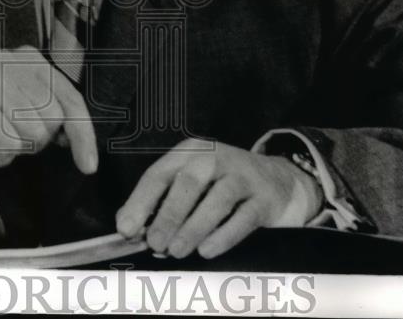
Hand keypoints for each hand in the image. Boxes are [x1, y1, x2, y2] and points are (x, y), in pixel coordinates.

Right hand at [0, 45, 96, 181]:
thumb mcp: (20, 111)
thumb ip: (51, 115)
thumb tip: (81, 140)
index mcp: (27, 58)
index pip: (71, 99)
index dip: (84, 135)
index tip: (89, 165)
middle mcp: (10, 60)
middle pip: (55, 120)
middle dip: (35, 140)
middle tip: (5, 132)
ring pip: (34, 134)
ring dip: (14, 148)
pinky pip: (10, 146)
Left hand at [116, 138, 322, 258]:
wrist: (276, 178)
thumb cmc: (220, 183)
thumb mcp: (190, 181)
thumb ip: (159, 200)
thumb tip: (127, 225)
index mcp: (190, 152)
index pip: (159, 173)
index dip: (140, 201)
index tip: (126, 228)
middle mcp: (216, 158)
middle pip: (188, 183)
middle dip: (168, 215)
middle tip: (155, 243)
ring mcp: (243, 176)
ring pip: (216, 200)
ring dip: (193, 228)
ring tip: (177, 250)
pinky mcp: (264, 198)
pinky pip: (243, 218)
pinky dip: (223, 236)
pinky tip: (207, 250)